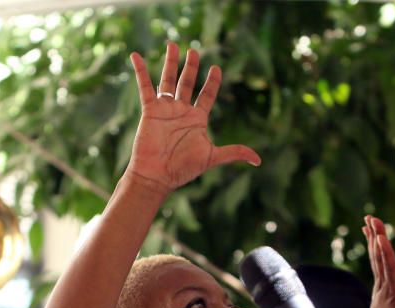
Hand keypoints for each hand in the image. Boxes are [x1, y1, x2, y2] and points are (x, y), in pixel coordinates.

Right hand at [127, 42, 259, 193]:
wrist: (157, 176)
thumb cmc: (183, 169)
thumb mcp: (212, 157)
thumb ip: (234, 153)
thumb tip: (258, 160)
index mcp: (197, 119)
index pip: (207, 95)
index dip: (212, 82)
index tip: (216, 68)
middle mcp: (181, 111)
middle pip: (187, 82)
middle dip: (191, 66)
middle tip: (194, 51)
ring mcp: (165, 109)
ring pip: (168, 80)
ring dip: (170, 63)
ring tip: (173, 45)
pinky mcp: (150, 110)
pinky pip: (145, 87)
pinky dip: (141, 71)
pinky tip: (136, 56)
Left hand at [353, 216, 394, 307]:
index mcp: (393, 292)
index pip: (389, 269)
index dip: (385, 253)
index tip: (380, 237)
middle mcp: (383, 284)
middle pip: (379, 257)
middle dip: (376, 237)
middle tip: (372, 218)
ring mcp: (379, 283)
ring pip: (375, 256)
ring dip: (372, 237)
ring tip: (368, 219)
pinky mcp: (379, 283)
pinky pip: (375, 261)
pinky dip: (373, 247)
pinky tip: (371, 236)